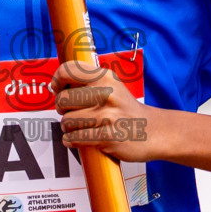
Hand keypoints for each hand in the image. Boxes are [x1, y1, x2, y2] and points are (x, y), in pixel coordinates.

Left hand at [50, 61, 164, 163]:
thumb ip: (88, 82)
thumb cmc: (126, 110)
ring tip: (80, 127)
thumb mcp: (112, 86)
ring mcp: (108, 116)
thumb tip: (56, 86)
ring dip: (68, 128)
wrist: (154, 131)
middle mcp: (107, 94)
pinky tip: (79, 139)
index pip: (68, 70)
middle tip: (71, 112)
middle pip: (62, 100)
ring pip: (67, 122)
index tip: (58, 88)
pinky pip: (74, 138)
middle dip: (61, 109)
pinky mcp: (107, 137)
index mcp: (106, 78)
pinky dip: (71, 141)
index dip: (57, 80)